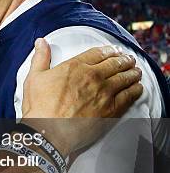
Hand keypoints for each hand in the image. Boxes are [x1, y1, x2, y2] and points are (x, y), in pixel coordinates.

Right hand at [21, 38, 142, 156]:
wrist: (48, 130)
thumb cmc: (39, 106)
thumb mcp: (34, 77)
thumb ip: (40, 57)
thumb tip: (41, 42)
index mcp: (75, 66)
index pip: (98, 53)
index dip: (109, 50)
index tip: (114, 51)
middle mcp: (93, 76)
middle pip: (115, 63)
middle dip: (124, 60)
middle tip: (129, 59)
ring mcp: (104, 92)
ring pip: (125, 77)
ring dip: (132, 72)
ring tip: (136, 72)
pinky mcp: (111, 109)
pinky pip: (129, 96)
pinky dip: (135, 90)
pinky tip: (137, 88)